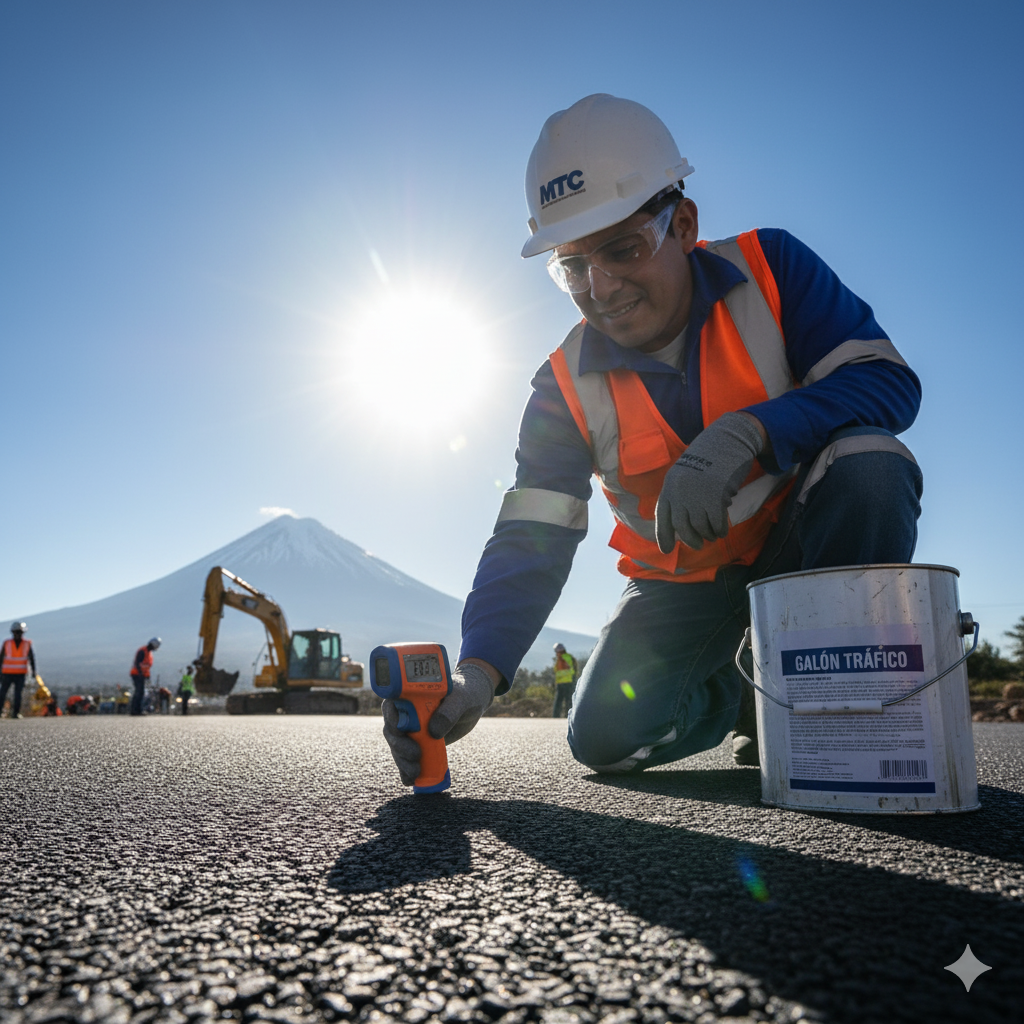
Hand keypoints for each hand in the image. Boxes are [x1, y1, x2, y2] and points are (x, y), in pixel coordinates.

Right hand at [381, 662, 496, 784]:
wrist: (473, 703)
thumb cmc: (466, 693)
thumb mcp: (461, 699)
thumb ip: (449, 711)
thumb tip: (433, 732)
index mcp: (410, 694)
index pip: (391, 705)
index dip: (391, 718)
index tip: (401, 730)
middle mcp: (406, 711)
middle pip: (392, 730)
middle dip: (399, 746)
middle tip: (415, 756)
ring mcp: (410, 729)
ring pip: (397, 746)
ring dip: (402, 761)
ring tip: (415, 773)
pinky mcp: (418, 743)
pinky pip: (407, 757)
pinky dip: (406, 770)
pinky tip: (410, 781)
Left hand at [654, 412, 764, 552]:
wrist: (725, 441)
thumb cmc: (706, 460)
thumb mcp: (685, 476)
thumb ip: (680, 496)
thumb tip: (681, 525)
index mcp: (669, 486)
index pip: (662, 517)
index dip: (663, 535)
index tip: (666, 551)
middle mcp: (679, 492)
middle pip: (681, 526)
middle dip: (690, 540)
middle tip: (698, 545)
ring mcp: (696, 494)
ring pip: (700, 526)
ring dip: (708, 535)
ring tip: (714, 535)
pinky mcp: (714, 495)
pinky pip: (716, 522)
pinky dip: (720, 529)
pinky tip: (722, 530)